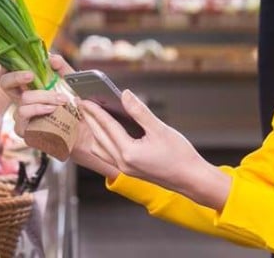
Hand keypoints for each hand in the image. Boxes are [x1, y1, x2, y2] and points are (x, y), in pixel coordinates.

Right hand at [0, 56, 119, 177]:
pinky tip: (52, 110)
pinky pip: (24, 117)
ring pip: (22, 100)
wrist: (84, 131)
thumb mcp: (71, 82)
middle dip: (16, 76)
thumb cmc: (75, 106)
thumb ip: (62, 67)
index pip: (8, 72)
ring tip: (60, 99)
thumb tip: (51, 58)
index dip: (9, 66)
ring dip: (42, 97)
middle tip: (31, 75)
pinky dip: (39, 110)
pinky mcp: (25, 131)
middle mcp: (21, 100)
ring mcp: (22, 116)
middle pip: (4, 83)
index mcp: (29, 86)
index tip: (23, 61)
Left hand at [80, 90, 230, 208]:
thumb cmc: (180, 155)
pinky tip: (106, 133)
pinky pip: (108, 155)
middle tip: (81, 104)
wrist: (192, 179)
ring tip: (91, 116)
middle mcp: (123, 162)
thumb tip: (124, 94)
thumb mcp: (160, 129)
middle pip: (99, 137)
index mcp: (128, 152)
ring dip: (94, 132)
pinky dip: (102, 142)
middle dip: (89, 119)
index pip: (106, 127)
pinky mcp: (130, 171)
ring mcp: (125, 169)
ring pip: (101, 149)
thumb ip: (140, 111)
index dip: (95, 110)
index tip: (84, 99)